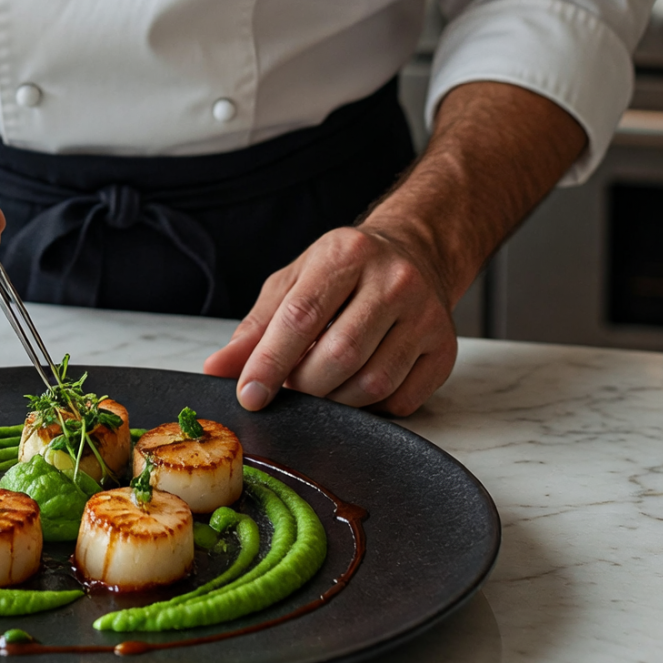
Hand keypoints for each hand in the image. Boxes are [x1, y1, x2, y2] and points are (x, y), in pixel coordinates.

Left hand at [202, 224, 457, 417]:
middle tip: (289, 390)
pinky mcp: (444, 350)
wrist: (415, 254)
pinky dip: (371, 408)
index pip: (302, 317)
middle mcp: (394, 280)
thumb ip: (256, 327)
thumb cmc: (344, 272)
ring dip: (335, 401)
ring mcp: (426, 315)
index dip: (270, 362)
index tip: (249, 394)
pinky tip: (359, 385)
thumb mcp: (294, 282)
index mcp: (347, 254)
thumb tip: (218, 368)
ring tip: (322, 386)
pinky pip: (401, 400)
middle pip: (339, 355)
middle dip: (304, 386)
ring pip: (371, 384)